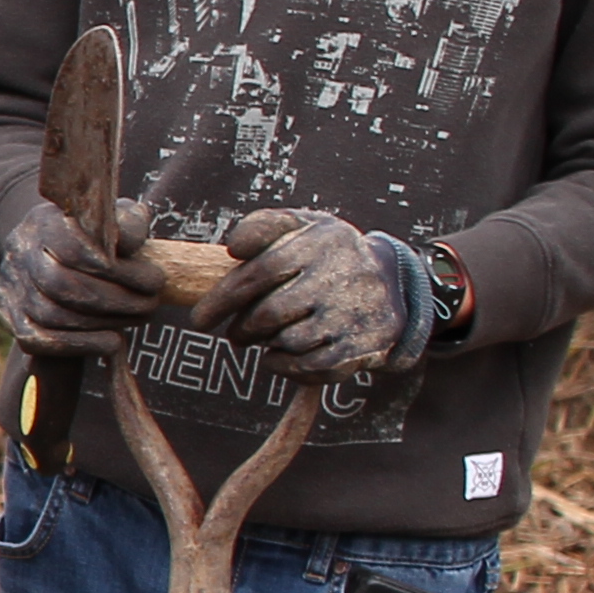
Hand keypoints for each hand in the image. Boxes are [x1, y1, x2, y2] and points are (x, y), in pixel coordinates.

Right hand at [0, 194, 166, 353]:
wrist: (42, 248)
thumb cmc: (88, 233)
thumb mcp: (109, 217)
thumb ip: (126, 223)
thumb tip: (131, 243)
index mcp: (43, 224)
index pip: (73, 249)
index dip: (115, 269)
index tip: (153, 279)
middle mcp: (20, 255)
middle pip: (61, 285)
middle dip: (116, 299)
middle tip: (152, 303)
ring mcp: (11, 289)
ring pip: (52, 315)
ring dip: (102, 322)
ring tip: (138, 318)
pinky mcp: (12, 319)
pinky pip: (38, 340)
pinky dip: (79, 345)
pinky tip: (112, 343)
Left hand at [201, 208, 423, 375]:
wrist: (393, 283)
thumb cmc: (328, 254)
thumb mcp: (301, 225)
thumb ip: (262, 226)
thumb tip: (234, 247)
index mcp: (323, 242)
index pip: (261, 272)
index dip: (223, 299)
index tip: (200, 319)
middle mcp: (343, 277)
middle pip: (270, 313)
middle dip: (242, 328)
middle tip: (234, 333)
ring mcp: (355, 315)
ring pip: (289, 342)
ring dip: (265, 344)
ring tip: (263, 336)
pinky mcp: (362, 347)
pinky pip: (310, 367)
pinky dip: (284, 366)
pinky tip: (278, 354)